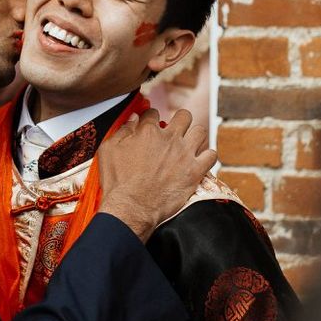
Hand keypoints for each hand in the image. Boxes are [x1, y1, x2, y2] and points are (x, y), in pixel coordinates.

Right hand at [97, 109, 216, 242]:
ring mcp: (184, 154)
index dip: (150, 118)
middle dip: (179, 120)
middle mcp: (169, 138)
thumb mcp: (109, 150)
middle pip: (184, 115)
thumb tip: (132, 120)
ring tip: (189, 144)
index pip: (153, 112)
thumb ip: (122, 131)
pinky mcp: (195, 171)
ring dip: (195, 136)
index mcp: (147, 131)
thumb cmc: (118, 181)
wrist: (132, 207)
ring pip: (200, 131)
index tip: (150, 125)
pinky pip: (211, 155)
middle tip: (174, 131)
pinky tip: (200, 161)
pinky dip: (207, 156)